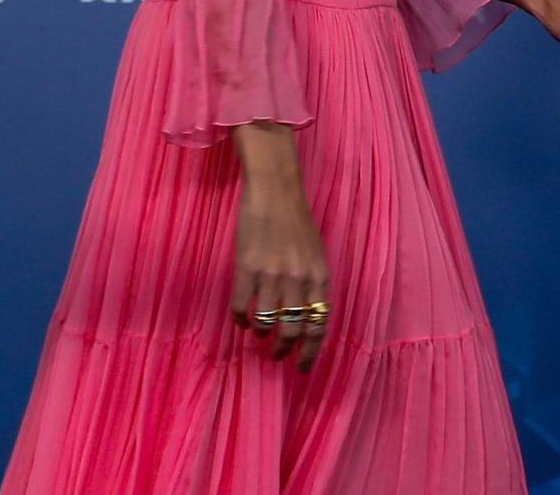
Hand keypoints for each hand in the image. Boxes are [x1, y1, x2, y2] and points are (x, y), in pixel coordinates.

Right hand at [232, 174, 330, 372]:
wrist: (275, 191)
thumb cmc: (296, 222)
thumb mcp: (315, 253)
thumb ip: (312, 282)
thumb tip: (307, 315)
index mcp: (319, 275)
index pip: (319, 324)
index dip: (311, 351)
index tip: (302, 368)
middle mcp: (299, 279)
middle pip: (293, 330)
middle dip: (284, 349)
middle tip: (277, 355)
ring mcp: (272, 275)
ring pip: (267, 323)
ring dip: (262, 334)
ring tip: (260, 335)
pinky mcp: (246, 268)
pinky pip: (241, 308)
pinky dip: (240, 320)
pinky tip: (241, 320)